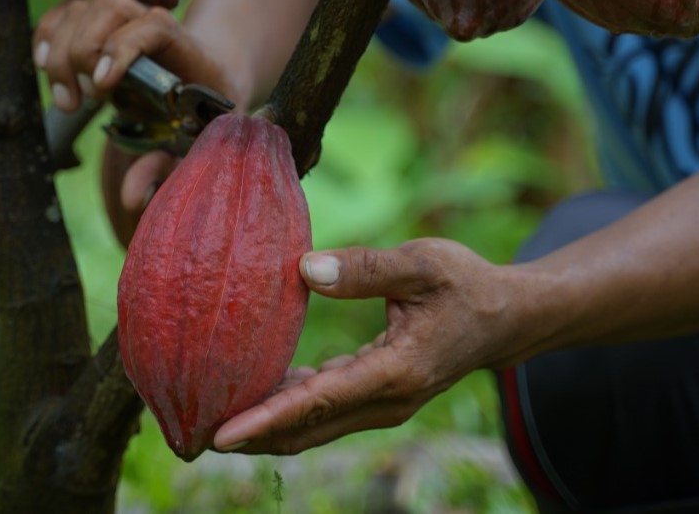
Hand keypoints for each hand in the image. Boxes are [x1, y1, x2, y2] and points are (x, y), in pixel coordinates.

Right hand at [33, 0, 235, 241]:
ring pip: (80, 8)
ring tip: (69, 101)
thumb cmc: (203, 118)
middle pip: (109, 7)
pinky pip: (62, 13)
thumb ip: (166, 168)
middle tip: (84, 102)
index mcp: (186, 49)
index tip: (102, 87)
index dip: (124, 48)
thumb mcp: (196, 147)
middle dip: (83, 53)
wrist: (207, 80)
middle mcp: (150, 22)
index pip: (155, 26)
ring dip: (60, 52)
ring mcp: (122, 19)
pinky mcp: (96, 24)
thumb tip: (131, 197)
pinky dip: (45, 35)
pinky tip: (43, 68)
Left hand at [212, 239, 523, 455]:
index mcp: (396, 372)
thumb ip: (366, 267)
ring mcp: (381, 403)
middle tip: (190, 431)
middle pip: (305, 429)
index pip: (317, 403)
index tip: (220, 434)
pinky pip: (322, 408)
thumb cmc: (467, 284)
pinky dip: (285, 406)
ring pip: (311, 425)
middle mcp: (385, 400)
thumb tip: (305, 269)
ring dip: (263, 425)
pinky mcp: (375, 394)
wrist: (509, 318)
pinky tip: (251, 388)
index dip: (266, 420)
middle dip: (249, 436)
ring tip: (206, 414)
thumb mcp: (423, 263)